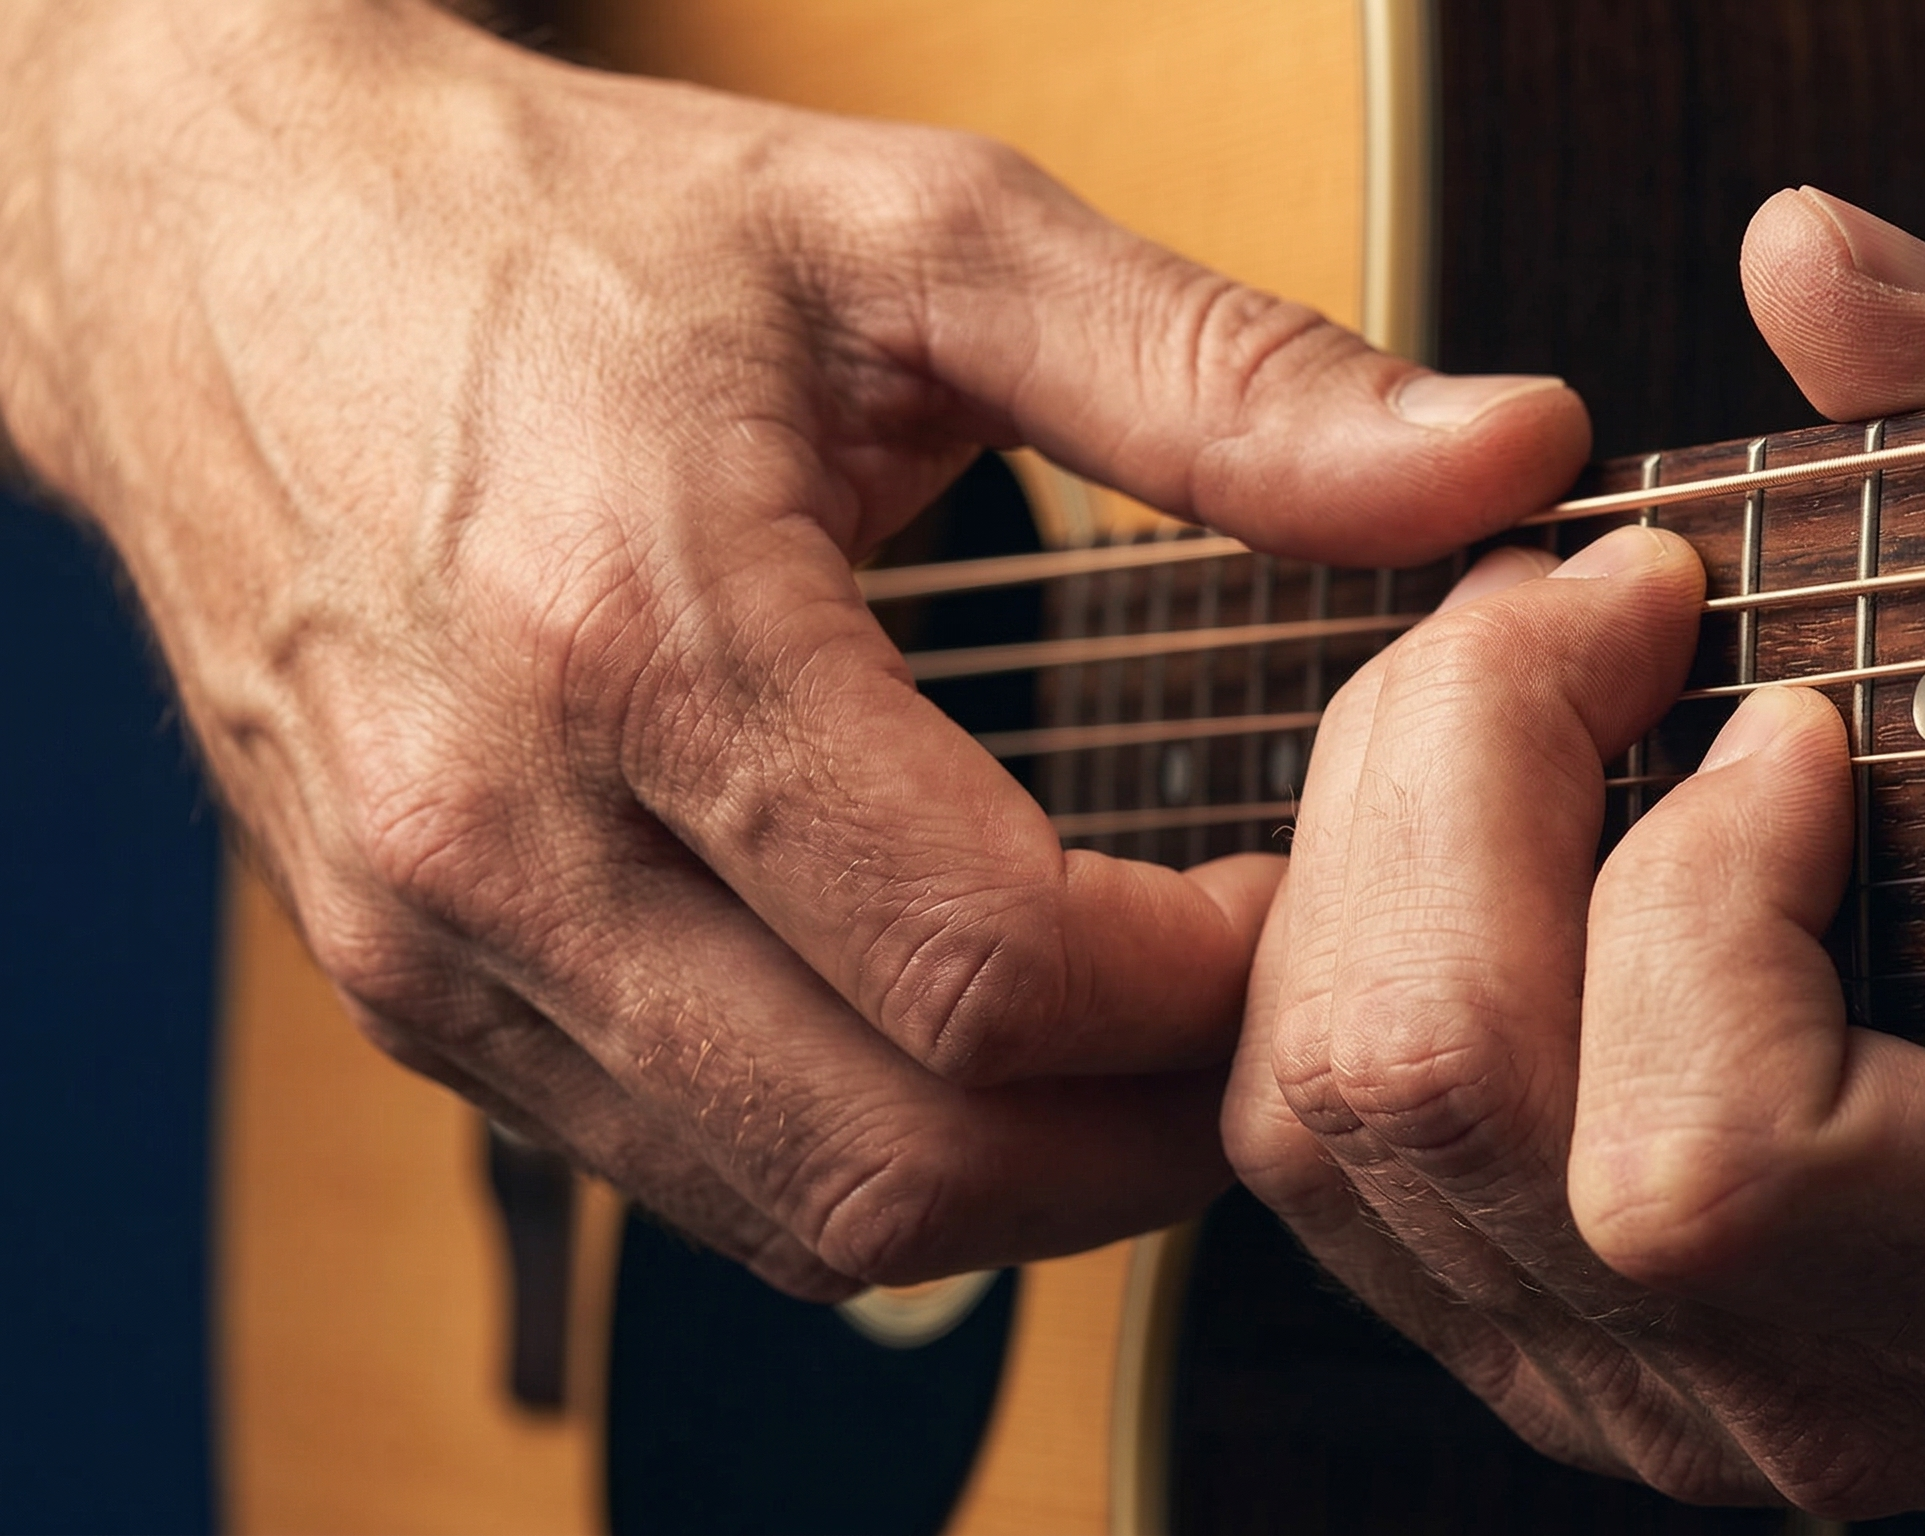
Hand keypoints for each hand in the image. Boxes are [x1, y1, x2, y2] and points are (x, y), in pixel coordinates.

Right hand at [0, 0, 1584, 1294]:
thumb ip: (1224, 375)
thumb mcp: (915, 235)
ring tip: (1151, 1046)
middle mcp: (502, 835)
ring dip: (1024, 1181)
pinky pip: (688, 1177)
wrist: (214, 249)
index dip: (1210, 986)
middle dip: (1144, 1141)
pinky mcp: (412, 989)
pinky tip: (972, 1043)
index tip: (1318, 901)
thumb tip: (1494, 457)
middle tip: (1274, 1020)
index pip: (988, 968)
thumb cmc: (550, 230)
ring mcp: (433, 944)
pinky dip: (871, 1158)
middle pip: (900, 1159)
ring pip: (795, 1217)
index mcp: (636, 631)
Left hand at [1224, 190, 1924, 1523]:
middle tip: (1603, 600)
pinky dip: (1352, 925)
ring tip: (1542, 688)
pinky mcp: (1548, 1346)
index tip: (1810, 721)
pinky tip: (1491, 817)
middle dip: (1461, 759)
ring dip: (1383, 824)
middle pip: (1428, 1092)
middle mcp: (1784, 1395)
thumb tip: (1799, 263)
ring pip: (1323, 1113)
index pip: (1702, 1161)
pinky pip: (1322, 1141)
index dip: (1700, 885)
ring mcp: (1641, 1398)